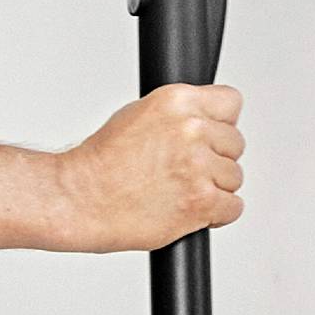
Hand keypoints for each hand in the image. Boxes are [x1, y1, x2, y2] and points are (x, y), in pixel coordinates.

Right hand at [60, 84, 244, 251]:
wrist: (78, 198)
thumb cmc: (100, 163)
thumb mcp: (136, 115)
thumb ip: (177, 115)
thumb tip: (205, 122)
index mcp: (176, 101)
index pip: (231, 103)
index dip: (220, 123)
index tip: (209, 136)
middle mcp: (191, 130)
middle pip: (235, 143)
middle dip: (215, 158)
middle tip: (183, 169)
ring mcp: (198, 166)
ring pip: (234, 177)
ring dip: (214, 188)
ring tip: (179, 190)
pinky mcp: (201, 201)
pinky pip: (233, 207)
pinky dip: (216, 214)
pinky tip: (188, 209)